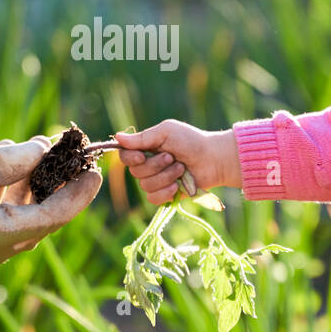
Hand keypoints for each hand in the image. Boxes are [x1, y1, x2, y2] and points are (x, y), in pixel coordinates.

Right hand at [0, 136, 101, 280]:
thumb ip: (3, 164)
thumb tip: (40, 151)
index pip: (54, 216)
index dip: (79, 192)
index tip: (97, 169)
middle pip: (42, 218)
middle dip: (57, 183)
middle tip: (67, 151)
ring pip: (22, 218)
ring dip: (31, 186)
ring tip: (31, 150)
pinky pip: (3, 222)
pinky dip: (10, 196)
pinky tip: (3, 167)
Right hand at [114, 121, 240, 204]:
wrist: (213, 159)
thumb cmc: (191, 141)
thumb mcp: (166, 132)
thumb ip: (142, 138)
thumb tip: (117, 137)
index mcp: (146, 148)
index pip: (125, 156)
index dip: (130, 158)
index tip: (142, 156)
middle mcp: (148, 165)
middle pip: (135, 172)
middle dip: (155, 166)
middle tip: (172, 158)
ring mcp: (157, 181)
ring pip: (145, 186)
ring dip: (165, 177)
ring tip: (181, 169)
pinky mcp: (165, 194)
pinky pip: (153, 198)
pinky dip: (166, 192)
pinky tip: (178, 186)